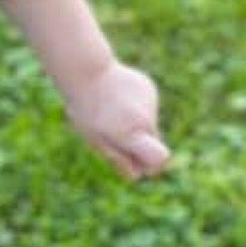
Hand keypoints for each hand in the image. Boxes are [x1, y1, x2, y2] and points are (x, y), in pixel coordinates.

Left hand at [64, 60, 170, 181]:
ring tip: (112, 111)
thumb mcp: (95, 138)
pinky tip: (118, 98)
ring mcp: (150, 102)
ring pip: (148, 124)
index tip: (143, 166)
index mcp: (129, 133)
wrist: (87, 71)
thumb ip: (118, 157)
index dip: (154, 166)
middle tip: (112, 134)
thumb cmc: (86, 109)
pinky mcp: (150, 89)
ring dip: (134, 124)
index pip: (159, 157)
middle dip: (138, 144)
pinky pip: (147, 108)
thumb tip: (137, 176)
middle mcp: (144, 118)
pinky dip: (136, 108)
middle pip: (153, 142)